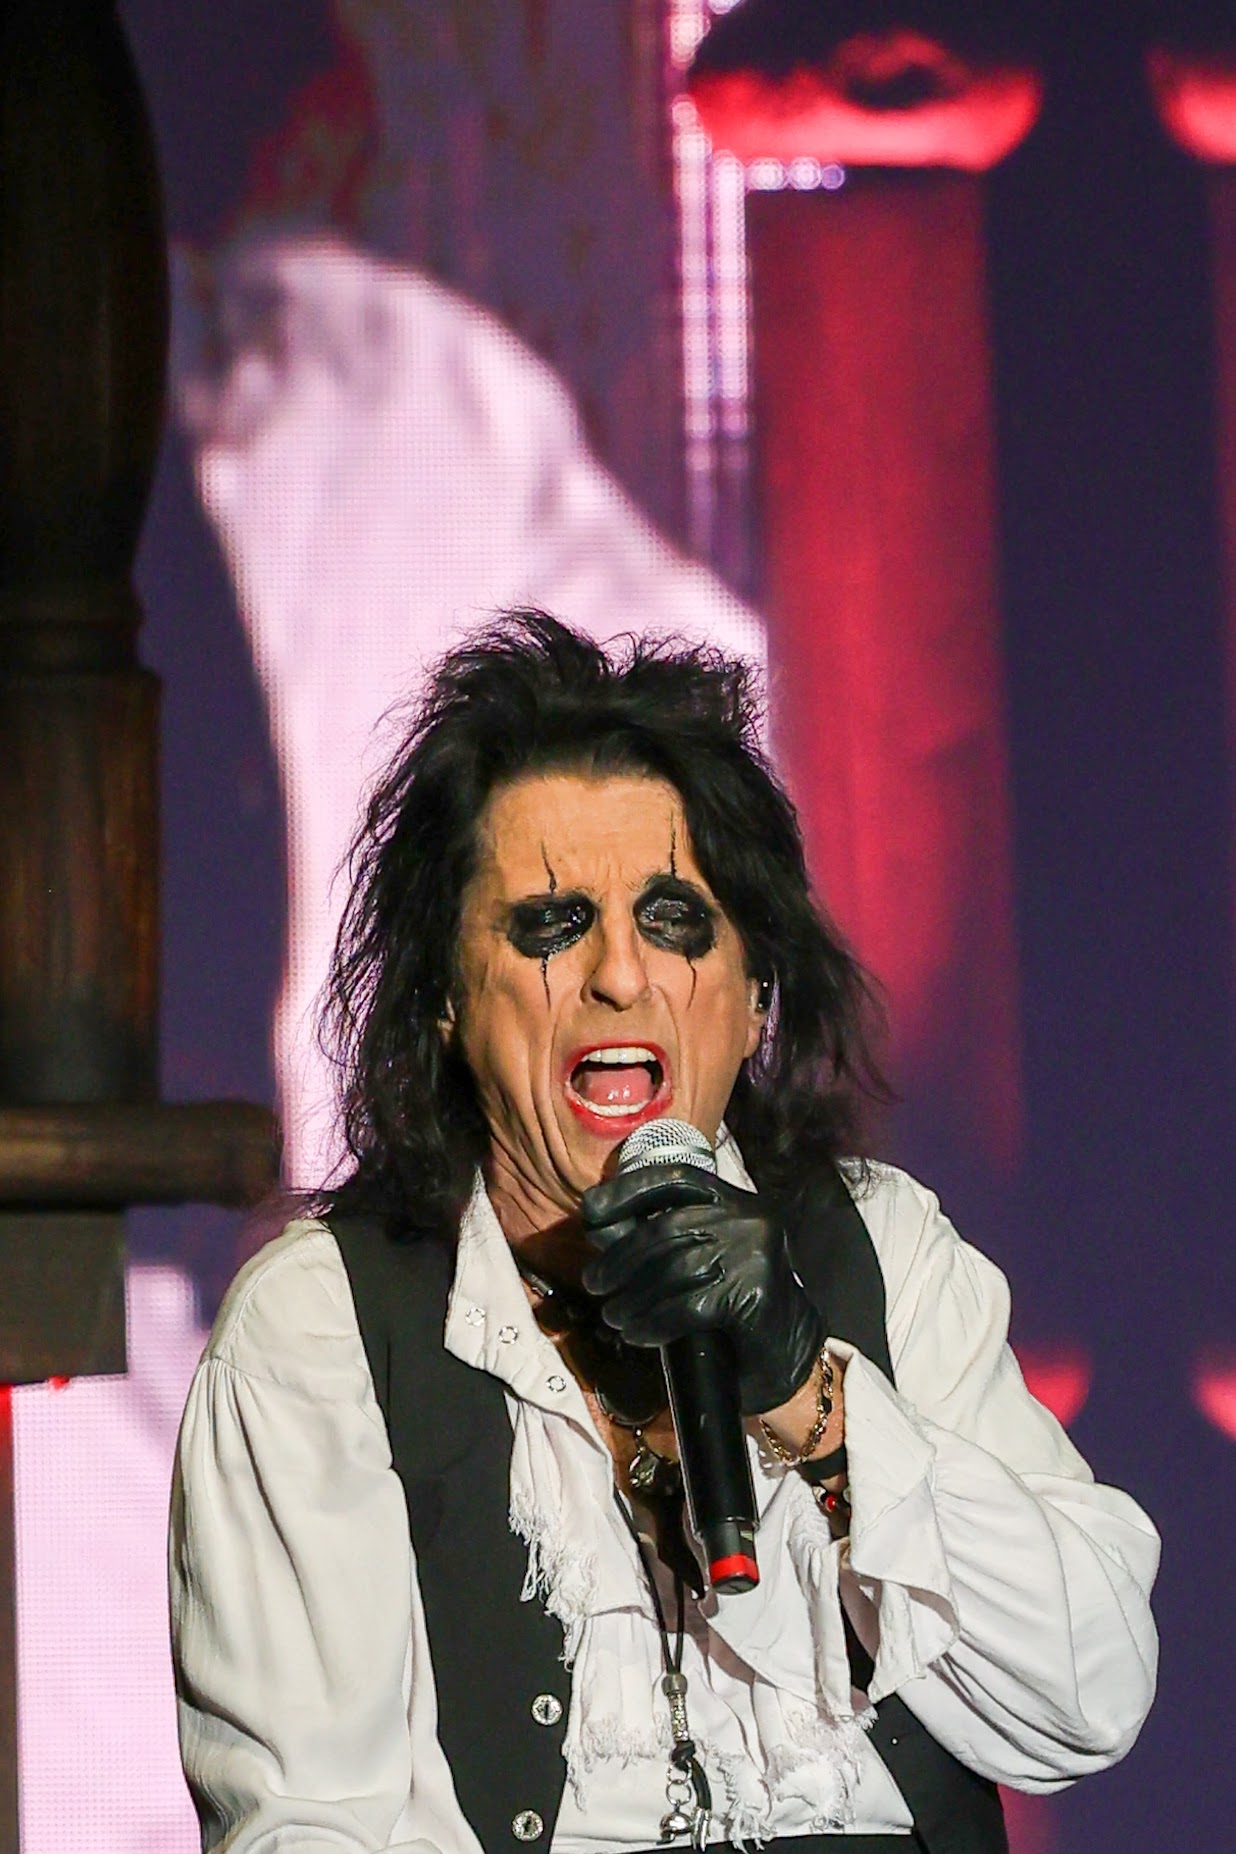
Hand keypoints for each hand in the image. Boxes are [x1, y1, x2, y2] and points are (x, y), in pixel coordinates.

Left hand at [579, 1164, 824, 1416]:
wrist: (790, 1355)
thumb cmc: (735, 1306)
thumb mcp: (701, 1259)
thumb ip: (659, 1240)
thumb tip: (598, 1229)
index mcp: (736, 1200)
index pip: (676, 1179)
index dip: (628, 1189)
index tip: (591, 1209)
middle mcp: (749, 1218)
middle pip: (665, 1228)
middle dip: (620, 1257)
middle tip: (594, 1283)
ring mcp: (754, 1254)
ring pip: (672, 1269)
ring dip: (632, 1297)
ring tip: (613, 1315)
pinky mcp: (754, 1293)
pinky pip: (687, 1307)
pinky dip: (653, 1323)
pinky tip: (637, 1334)